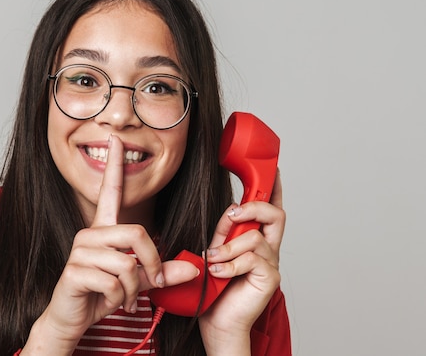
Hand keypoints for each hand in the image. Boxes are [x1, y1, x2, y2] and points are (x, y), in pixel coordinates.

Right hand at [22, 135, 197, 354]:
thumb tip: (194, 267)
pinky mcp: (74, 271)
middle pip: (137, 233)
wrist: (71, 318)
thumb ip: (161, 272)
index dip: (114, 166)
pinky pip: (113, 282)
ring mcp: (81, 252)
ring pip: (127, 263)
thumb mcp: (136, 282)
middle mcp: (90, 234)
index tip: (115, 140)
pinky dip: (119, 299)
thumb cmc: (101, 294)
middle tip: (151, 284)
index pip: (110, 191)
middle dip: (152, 264)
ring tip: (124, 298)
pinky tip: (108, 302)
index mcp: (104, 230)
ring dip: (133, 289)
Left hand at [199, 171, 285, 353]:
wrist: (217, 321)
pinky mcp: (269, 279)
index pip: (270, 210)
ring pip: (255, 238)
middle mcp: (268, 249)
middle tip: (233, 216)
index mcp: (256, 239)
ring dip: (229, 247)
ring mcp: (271, 264)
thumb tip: (231, 212)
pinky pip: (252, 259)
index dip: (274, 188)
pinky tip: (218, 273)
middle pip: (276, 215)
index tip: (273, 170)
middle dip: (253, 208)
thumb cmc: (215, 288)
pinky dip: (231, 264)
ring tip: (214, 261)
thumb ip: (225, 231)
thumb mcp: (216, 251)